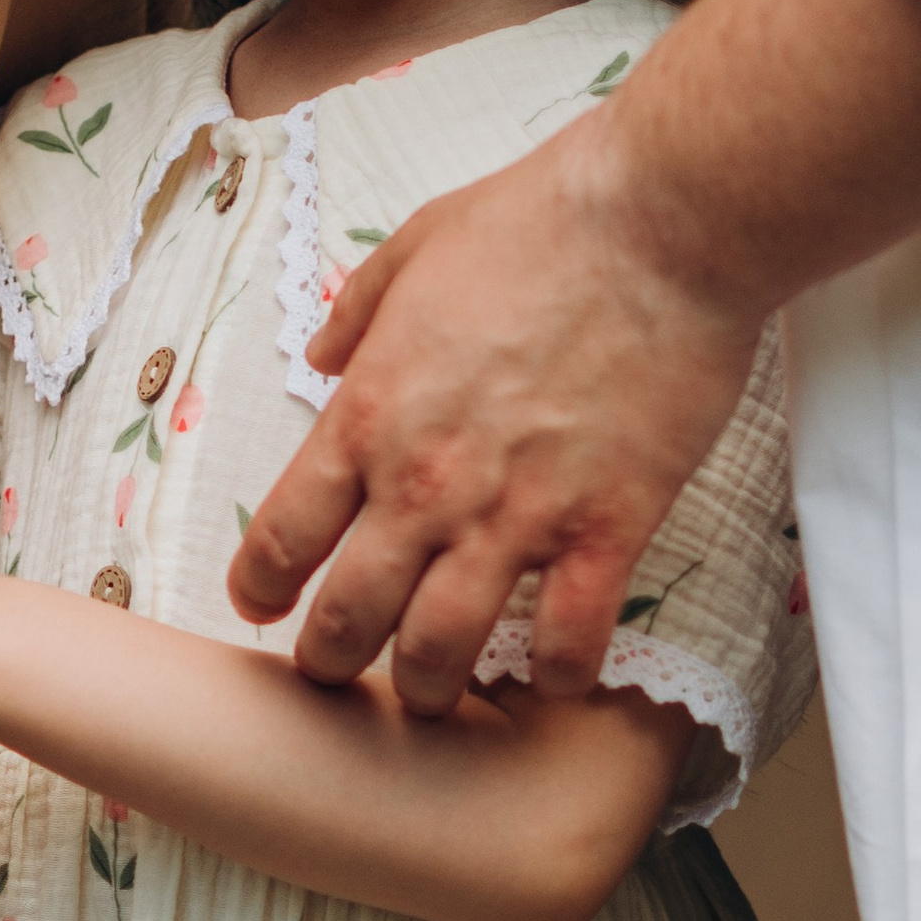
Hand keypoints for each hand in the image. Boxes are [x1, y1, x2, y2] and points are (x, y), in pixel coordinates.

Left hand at [228, 104, 759, 711]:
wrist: (660, 221)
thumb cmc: (538, 222)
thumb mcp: (414, 248)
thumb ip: (358, 314)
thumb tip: (323, 351)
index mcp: (368, 414)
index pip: (283, 535)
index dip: (261, 587)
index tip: (261, 606)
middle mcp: (427, 481)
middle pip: (349, 616)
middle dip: (330, 662)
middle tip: (334, 675)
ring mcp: (517, 514)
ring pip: (444, 650)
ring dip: (427, 689)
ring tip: (430, 698)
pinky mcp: (607, 528)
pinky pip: (570, 640)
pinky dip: (555, 674)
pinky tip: (551, 676)